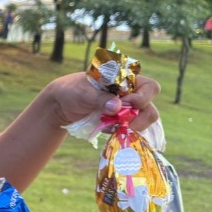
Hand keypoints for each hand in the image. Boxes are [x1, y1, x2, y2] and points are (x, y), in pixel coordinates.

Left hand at [45, 72, 160, 132]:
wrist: (61, 104)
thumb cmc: (72, 90)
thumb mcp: (83, 92)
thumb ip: (100, 98)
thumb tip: (117, 107)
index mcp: (126, 79)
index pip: (150, 87)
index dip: (142, 97)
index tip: (124, 103)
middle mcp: (131, 94)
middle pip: (150, 108)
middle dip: (139, 118)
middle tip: (121, 122)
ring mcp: (127, 109)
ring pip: (143, 121)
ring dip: (130, 126)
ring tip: (111, 126)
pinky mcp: (120, 121)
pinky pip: (129, 130)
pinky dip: (120, 131)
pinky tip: (105, 128)